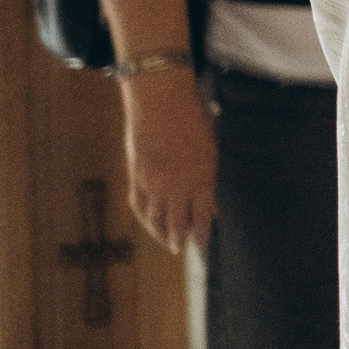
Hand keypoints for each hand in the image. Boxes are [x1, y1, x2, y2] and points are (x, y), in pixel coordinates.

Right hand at [121, 72, 216, 253]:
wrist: (160, 100)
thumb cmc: (192, 119)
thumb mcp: (211, 148)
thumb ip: (210, 180)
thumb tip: (212, 206)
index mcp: (201, 177)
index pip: (201, 218)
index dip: (201, 236)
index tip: (203, 248)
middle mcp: (176, 185)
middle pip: (177, 223)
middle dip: (181, 239)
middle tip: (184, 249)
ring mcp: (153, 182)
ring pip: (156, 219)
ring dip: (162, 234)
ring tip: (169, 243)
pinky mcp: (136, 175)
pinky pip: (139, 205)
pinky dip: (144, 218)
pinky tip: (149, 223)